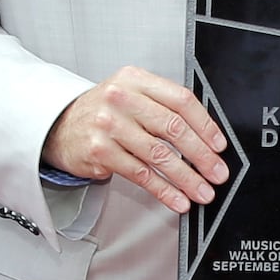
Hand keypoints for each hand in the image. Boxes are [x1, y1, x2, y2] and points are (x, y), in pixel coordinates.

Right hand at [48, 65, 228, 211]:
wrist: (61, 126)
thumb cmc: (103, 111)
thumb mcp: (131, 95)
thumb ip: (163, 106)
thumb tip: (205, 137)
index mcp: (136, 80)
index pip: (180, 100)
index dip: (205, 125)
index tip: (219, 146)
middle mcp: (122, 99)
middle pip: (173, 128)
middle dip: (201, 155)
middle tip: (217, 172)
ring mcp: (109, 125)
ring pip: (159, 155)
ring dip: (186, 178)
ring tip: (202, 191)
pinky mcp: (101, 151)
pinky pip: (141, 174)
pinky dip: (163, 190)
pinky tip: (177, 199)